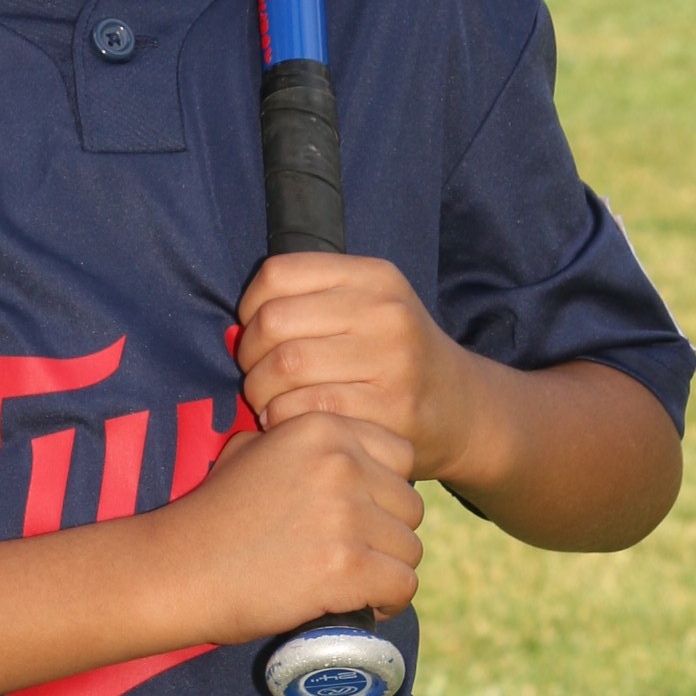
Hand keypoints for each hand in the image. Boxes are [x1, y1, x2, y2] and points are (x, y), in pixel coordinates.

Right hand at [165, 412, 422, 641]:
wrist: (175, 570)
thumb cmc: (210, 516)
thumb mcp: (248, 450)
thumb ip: (296, 444)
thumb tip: (331, 456)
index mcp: (322, 427)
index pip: (401, 457)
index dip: (384, 491)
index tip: (360, 517)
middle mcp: (341, 463)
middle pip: (409, 506)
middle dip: (387, 535)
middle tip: (353, 558)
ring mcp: (346, 515)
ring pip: (410, 549)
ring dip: (387, 571)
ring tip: (354, 585)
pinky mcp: (346, 566)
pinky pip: (402, 586)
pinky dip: (387, 603)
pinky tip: (362, 607)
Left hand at [235, 254, 479, 479]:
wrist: (460, 406)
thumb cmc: (392, 355)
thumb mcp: (368, 306)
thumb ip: (309, 303)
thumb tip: (235, 330)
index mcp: (375, 276)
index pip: (278, 273)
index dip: (250, 307)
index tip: (259, 334)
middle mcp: (386, 311)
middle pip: (274, 323)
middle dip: (249, 356)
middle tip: (257, 376)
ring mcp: (392, 361)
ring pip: (285, 368)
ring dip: (260, 392)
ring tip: (269, 401)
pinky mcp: (389, 411)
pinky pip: (304, 409)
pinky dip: (281, 418)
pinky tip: (288, 422)